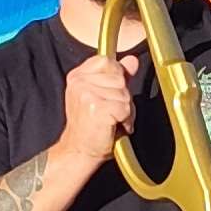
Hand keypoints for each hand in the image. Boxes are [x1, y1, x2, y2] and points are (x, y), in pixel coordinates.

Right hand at [56, 42, 137, 170]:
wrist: (79, 150)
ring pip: (125, 95)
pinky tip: (112, 127)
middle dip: (123, 97)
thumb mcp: (102, 96)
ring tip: (110, 121)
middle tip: (109, 113)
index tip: (108, 94)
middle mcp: (80, 82)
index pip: (108, 61)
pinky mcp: (97, 107)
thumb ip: (118, 76)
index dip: (116, 78)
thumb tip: (132, 60)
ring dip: (125, 111)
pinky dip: (125, 121)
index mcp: (77, 75)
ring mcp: (87, 93)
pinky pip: (125, 109)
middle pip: (120, 78)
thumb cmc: (90, 126)